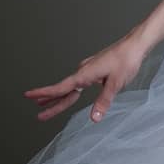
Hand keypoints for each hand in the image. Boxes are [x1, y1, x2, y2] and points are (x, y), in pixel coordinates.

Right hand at [23, 32, 148, 123]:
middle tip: (39, 116)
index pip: (60, 88)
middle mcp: (83, 71)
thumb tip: (94, 119)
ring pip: (70, 88)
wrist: (135, 45)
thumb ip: (103, 102)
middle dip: (50, 104)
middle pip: (63, 91)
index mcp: (84, 74)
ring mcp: (88, 70)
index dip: (44, 93)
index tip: (28, 96)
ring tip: (46, 106)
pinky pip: (78, 84)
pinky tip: (71, 96)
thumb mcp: (116, 84)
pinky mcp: (95, 70)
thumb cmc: (126, 60)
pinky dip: (71, 92)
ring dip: (59, 98)